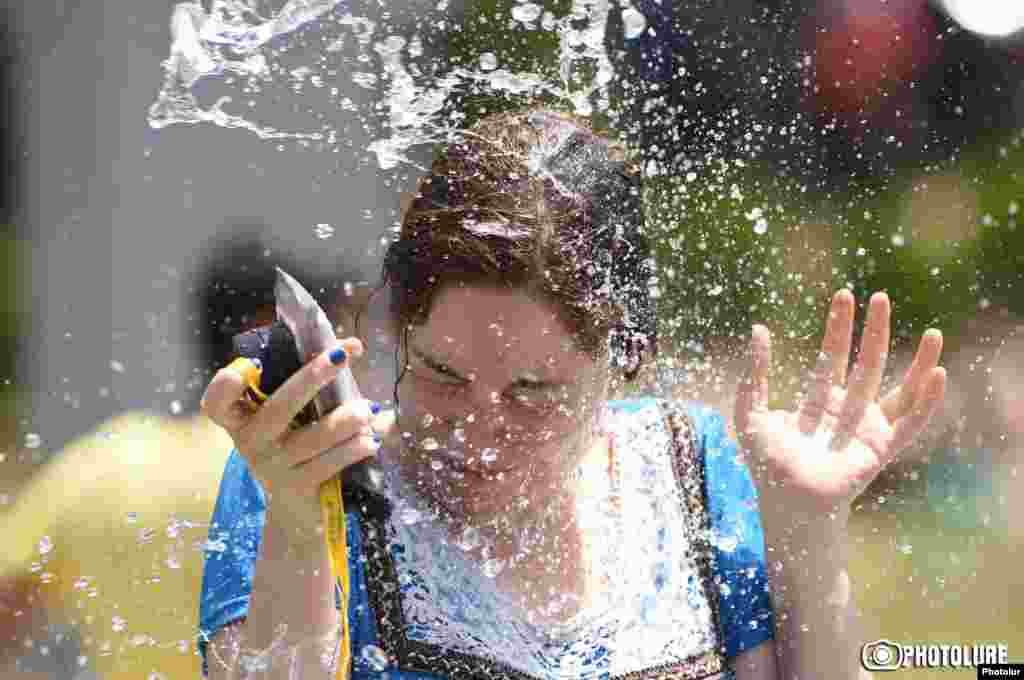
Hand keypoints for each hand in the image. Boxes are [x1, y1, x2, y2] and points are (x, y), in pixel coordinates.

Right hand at [200, 337, 393, 530]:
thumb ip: (320, 392)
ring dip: (347, 419)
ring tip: (368, 410)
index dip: (225, 385)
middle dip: (313, 376)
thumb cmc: (298, 449)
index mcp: (242, 419)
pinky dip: (354, 448)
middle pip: (279, 406)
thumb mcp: (295, 421)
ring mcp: (272, 467)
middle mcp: (250, 442)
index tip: (250, 366)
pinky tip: (372, 441)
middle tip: (342, 355)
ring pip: (314, 436)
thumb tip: (360, 358)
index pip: (218, 402)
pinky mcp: (296, 487)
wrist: (294, 511)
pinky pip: (329, 462)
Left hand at [734, 290, 946, 527]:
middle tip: (880, 297)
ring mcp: (868, 428)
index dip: (839, 326)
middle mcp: (847, 410)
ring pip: (900, 388)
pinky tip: (937, 375)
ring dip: (918, 361)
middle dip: (874, 330)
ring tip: (935, 333)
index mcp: (819, 399)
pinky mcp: (882, 449)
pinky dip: (926, 400)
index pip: (832, 354)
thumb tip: (759, 329)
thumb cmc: (766, 464)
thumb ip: (754, 375)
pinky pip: (910, 422)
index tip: (844, 294)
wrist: (786, 503)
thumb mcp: (751, 412)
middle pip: (866, 362)